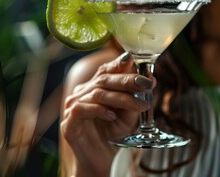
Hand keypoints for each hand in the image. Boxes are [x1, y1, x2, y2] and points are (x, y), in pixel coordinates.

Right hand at [60, 52, 153, 175]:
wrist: (101, 160)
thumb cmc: (113, 133)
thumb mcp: (129, 113)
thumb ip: (136, 97)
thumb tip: (150, 79)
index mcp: (94, 87)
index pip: (105, 70)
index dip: (119, 64)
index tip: (133, 60)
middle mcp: (82, 93)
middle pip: (103, 80)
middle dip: (126, 80)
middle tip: (145, 83)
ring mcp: (73, 107)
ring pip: (97, 94)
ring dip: (121, 98)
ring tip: (140, 105)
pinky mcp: (68, 123)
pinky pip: (82, 109)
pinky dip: (99, 110)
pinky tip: (112, 115)